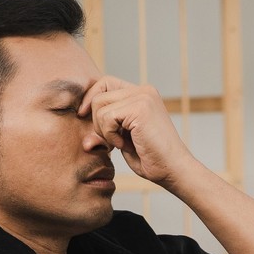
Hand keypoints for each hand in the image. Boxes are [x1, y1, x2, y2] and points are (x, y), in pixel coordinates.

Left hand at [77, 76, 199, 188]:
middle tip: (112, 141)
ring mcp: (143, 96)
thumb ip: (103, 127)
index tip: (82, 116)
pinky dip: (110, 135)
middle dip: (97, 121)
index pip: (105, 83)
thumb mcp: (121, 140)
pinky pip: (106, 118)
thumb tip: (80, 122)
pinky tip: (125, 145)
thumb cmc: (152, 159)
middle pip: (99, 93)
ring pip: (99, 105)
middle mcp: (144, 90)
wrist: (174, 171)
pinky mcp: (140, 107)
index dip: (90, 98)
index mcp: (142, 94)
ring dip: (104, 130)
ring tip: (122, 144)